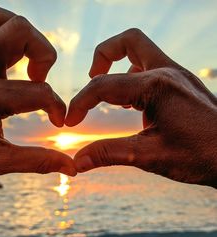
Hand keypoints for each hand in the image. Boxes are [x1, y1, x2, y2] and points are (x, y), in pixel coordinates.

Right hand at [66, 28, 216, 187]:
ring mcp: (176, 74)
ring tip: (107, 91)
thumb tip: (77, 162)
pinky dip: (133, 75)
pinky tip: (131, 102)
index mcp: (156, 86)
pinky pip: (151, 65)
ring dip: (118, 62)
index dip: (80, 103)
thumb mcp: (149, 156)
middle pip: (127, 41)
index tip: (69, 122)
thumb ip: (110, 154)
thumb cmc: (201, 156)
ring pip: (140, 49)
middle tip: (89, 79)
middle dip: (101, 57)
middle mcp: (167, 71)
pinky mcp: (181, 82)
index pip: (104, 85)